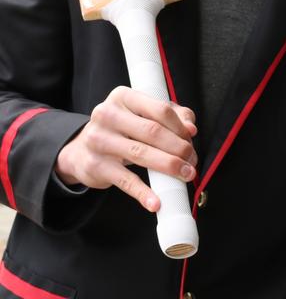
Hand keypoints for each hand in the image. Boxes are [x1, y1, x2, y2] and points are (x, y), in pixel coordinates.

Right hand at [55, 86, 197, 212]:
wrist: (80, 151)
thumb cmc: (122, 128)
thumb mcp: (143, 115)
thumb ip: (172, 115)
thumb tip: (191, 128)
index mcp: (123, 97)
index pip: (160, 109)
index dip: (180, 126)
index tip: (192, 139)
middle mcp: (107, 115)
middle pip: (153, 131)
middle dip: (179, 148)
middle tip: (192, 160)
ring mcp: (99, 141)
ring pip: (141, 154)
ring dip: (169, 166)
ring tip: (185, 174)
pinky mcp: (95, 166)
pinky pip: (125, 180)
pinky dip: (143, 193)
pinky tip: (156, 202)